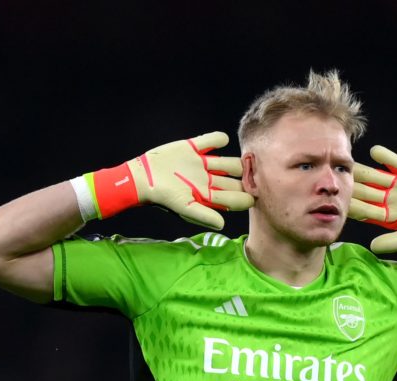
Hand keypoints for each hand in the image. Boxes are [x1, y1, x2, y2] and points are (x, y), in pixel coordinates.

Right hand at [87, 131, 253, 228]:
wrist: (141, 178)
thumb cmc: (163, 197)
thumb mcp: (184, 207)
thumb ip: (204, 215)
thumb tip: (222, 225)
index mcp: (209, 195)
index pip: (234, 197)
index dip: (246, 196)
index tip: (254, 195)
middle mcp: (209, 179)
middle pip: (234, 179)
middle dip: (245, 179)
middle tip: (254, 176)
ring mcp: (202, 163)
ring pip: (228, 162)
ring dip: (237, 161)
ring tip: (243, 160)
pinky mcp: (192, 148)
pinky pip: (210, 140)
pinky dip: (218, 139)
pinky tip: (221, 141)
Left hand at [349, 145, 396, 253]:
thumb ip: (393, 242)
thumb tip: (373, 247)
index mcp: (387, 215)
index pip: (365, 210)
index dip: (353, 205)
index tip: (340, 201)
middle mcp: (388, 199)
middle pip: (366, 191)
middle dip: (353, 186)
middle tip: (337, 178)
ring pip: (376, 176)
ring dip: (363, 170)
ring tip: (350, 163)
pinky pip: (395, 162)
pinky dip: (386, 156)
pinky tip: (374, 151)